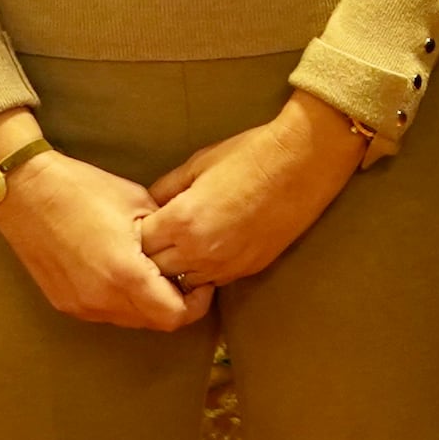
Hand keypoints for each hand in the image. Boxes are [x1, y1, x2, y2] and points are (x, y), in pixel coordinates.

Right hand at [0, 130, 204, 330]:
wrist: (24, 192)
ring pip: (129, 320)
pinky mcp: (64, 303)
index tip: (201, 281)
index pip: (175, 315)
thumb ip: (165, 236)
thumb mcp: (138, 203)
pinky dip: (121, 300)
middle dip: (174, 303)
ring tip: (149, 271)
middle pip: (155, 323)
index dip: (196, 302)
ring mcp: (80, 306)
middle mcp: (102, 300)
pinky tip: (120, 271)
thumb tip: (183, 252)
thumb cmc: (82, 189)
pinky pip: (105, 313)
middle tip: (179, 274)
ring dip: (147, 304)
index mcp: (125, 274)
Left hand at [136, 93, 365, 293]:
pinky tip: (208, 250)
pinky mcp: (246, 270)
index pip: (140, 244)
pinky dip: (204, 271)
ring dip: (177, 268)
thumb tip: (149, 205)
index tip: (143, 222)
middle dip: (152, 255)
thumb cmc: (248, 156)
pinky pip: (212, 281)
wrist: (300, 165)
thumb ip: (166, 188)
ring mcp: (224, 265)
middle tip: (157, 237)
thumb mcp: (197, 164)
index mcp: (181, 221)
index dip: (138, 233)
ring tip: (181, 247)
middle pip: (156, 271)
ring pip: (183, 283)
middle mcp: (198, 251)